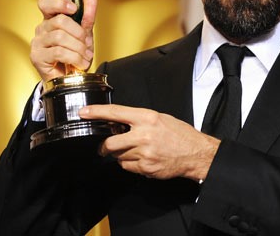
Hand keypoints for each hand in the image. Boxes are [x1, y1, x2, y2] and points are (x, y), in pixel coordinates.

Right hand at [29, 0, 96, 81]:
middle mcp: (41, 29)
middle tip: (87, 43)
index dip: (59, 3)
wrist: (70, 79)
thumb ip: (87, 18)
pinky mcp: (37, 57)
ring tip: (86, 56)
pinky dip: (74, 57)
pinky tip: (80, 63)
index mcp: (51, 20)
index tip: (74, 8)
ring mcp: (37, 43)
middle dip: (79, 32)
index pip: (45, 4)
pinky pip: (58, 52)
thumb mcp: (84, 35)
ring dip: (79, 48)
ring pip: (60, 37)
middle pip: (60, 21)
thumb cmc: (74, 55)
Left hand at [80, 104, 219, 181]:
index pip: (115, 113)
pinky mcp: (145, 168)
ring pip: (118, 156)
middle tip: (104, 147)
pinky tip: (143, 159)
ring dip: (121, 155)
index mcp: (147, 118)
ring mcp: (144, 153)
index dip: (96, 112)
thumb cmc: (180, 134)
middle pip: (110, 142)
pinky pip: (127, 167)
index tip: (84, 112)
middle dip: (104, 147)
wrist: (195, 153)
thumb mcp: (160, 118)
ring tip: (136, 151)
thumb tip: (118, 123)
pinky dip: (130, 164)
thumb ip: (139, 120)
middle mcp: (143, 135)